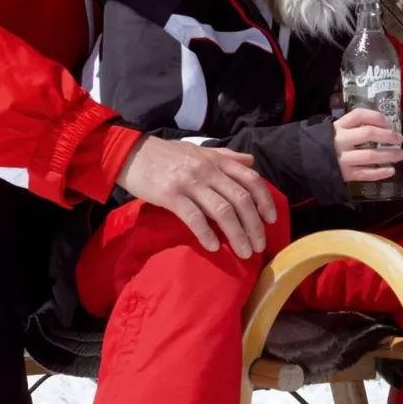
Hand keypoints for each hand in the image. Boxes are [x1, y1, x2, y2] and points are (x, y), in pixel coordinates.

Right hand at [115, 136, 276, 256]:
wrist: (131, 153)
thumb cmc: (166, 154)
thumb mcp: (199, 151)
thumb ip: (226, 156)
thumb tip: (251, 161)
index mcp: (217, 160)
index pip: (251, 179)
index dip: (265, 200)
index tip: (271, 219)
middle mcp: (208, 171)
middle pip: (241, 199)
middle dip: (254, 225)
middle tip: (259, 245)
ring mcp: (190, 183)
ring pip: (222, 211)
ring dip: (237, 234)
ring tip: (243, 252)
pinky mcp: (171, 195)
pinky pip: (194, 218)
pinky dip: (206, 234)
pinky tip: (213, 247)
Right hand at [333, 108, 402, 182]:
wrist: (309, 163)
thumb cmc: (329, 143)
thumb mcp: (337, 129)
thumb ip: (354, 126)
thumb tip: (384, 124)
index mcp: (339, 126)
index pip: (358, 116)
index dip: (376, 116)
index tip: (389, 122)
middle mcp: (341, 140)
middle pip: (367, 134)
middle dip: (387, 135)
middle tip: (399, 138)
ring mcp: (343, 158)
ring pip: (370, 155)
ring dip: (389, 155)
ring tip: (400, 155)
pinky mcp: (345, 174)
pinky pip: (366, 174)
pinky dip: (380, 173)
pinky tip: (391, 170)